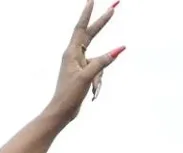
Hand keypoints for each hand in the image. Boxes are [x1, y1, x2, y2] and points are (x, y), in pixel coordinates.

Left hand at [46, 0, 123, 123]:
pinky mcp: (83, 73)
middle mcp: (74, 55)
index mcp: (71, 53)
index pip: (81, 28)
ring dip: (99, 77)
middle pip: (91, 35)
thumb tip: (120, 48)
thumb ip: (103, 61)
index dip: (87, 14)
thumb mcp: (88, 76)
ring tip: (89, 89)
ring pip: (99, 62)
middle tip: (114, 7)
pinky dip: (97, 84)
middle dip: (102, 23)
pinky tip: (90, 94)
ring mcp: (79, 64)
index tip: (91, 0)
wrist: (62, 111)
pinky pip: (98, 73)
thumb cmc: (69, 94)